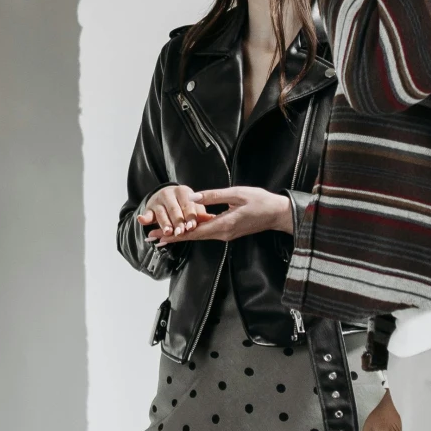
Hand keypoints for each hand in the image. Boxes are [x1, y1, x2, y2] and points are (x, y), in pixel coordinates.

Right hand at [135, 184, 205, 244]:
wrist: (166, 197)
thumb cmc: (184, 205)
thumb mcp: (193, 207)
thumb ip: (201, 214)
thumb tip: (214, 219)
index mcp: (183, 191)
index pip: (187, 204)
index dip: (189, 216)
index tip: (192, 226)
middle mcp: (169, 193)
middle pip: (174, 209)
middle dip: (177, 222)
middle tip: (180, 232)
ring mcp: (158, 200)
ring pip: (161, 213)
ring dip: (164, 223)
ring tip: (168, 232)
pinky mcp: (149, 208)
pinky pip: (147, 214)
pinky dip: (144, 217)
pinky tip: (142, 220)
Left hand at [154, 185, 292, 243]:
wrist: (278, 214)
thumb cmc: (261, 202)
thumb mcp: (237, 194)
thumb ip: (213, 196)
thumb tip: (192, 198)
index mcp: (223, 225)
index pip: (193, 232)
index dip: (174, 234)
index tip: (158, 236)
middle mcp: (222, 233)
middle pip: (192, 236)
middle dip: (171, 236)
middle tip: (152, 237)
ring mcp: (225, 234)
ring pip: (199, 235)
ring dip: (180, 233)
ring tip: (162, 234)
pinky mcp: (228, 231)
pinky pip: (207, 232)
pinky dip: (193, 230)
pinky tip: (184, 228)